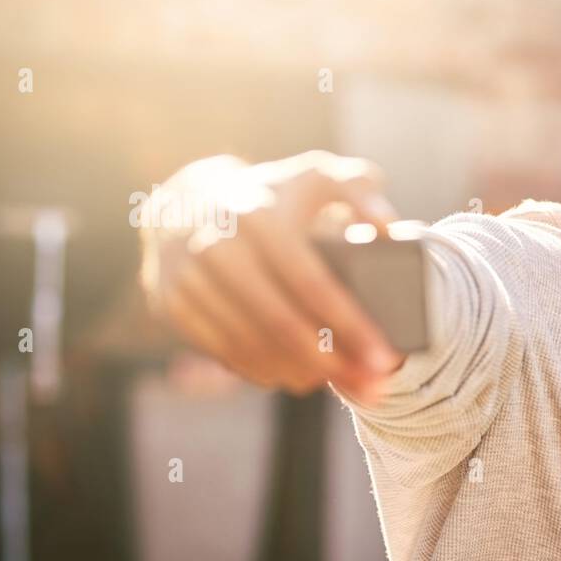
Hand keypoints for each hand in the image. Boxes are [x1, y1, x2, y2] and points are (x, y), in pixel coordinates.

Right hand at [140, 150, 403, 403]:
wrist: (186, 202)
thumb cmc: (273, 195)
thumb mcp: (317, 177)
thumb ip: (360, 189)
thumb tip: (390, 229)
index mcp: (259, 214)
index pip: (310, 281)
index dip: (350, 324)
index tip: (384, 356)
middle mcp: (216, 244)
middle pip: (280, 322)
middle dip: (330, 362)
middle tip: (368, 383)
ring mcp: (187, 276)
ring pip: (251, 344)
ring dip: (300, 372)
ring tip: (339, 381)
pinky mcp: (171, 303)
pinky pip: (222, 351)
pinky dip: (262, 370)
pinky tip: (294, 376)